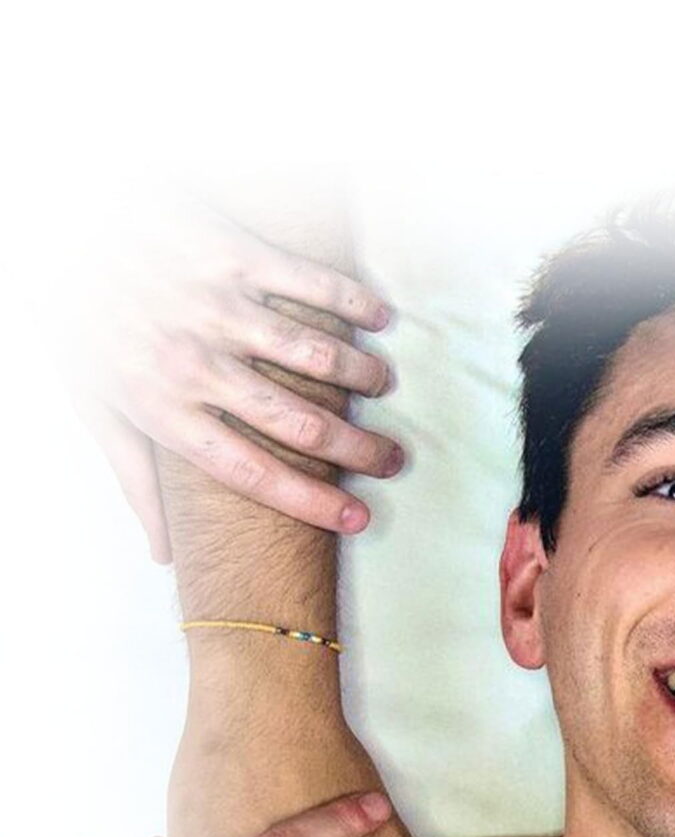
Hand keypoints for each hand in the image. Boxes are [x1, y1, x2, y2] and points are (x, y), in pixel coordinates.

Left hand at [73, 198, 401, 555]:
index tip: (356, 520)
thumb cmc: (75, 315)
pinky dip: (355, 303)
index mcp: (159, 407)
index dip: (310, 502)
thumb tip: (163, 549)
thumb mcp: (91, 402)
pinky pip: (311, 284)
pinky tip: (378, 319)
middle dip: (359, 449)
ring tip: (380, 385)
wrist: (55, 221)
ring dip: (363, 375)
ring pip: (316, 354)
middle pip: (298, 422)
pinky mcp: (230, 253)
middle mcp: (191, 361)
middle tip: (392, 460)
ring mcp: (215, 305)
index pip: (249, 471)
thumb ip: (134, 477)